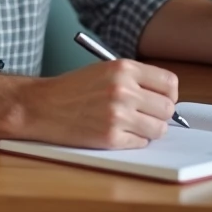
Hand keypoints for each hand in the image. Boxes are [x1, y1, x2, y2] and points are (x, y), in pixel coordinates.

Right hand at [21, 59, 178, 148]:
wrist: (42, 105)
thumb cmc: (72, 88)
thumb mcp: (105, 70)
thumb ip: (135, 79)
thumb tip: (165, 97)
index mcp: (124, 68)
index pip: (170, 83)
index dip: (169, 94)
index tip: (162, 99)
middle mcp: (123, 90)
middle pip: (167, 108)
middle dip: (160, 114)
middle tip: (147, 115)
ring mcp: (118, 115)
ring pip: (158, 129)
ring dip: (149, 130)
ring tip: (132, 125)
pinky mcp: (110, 137)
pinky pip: (141, 143)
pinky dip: (134, 141)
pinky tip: (118, 132)